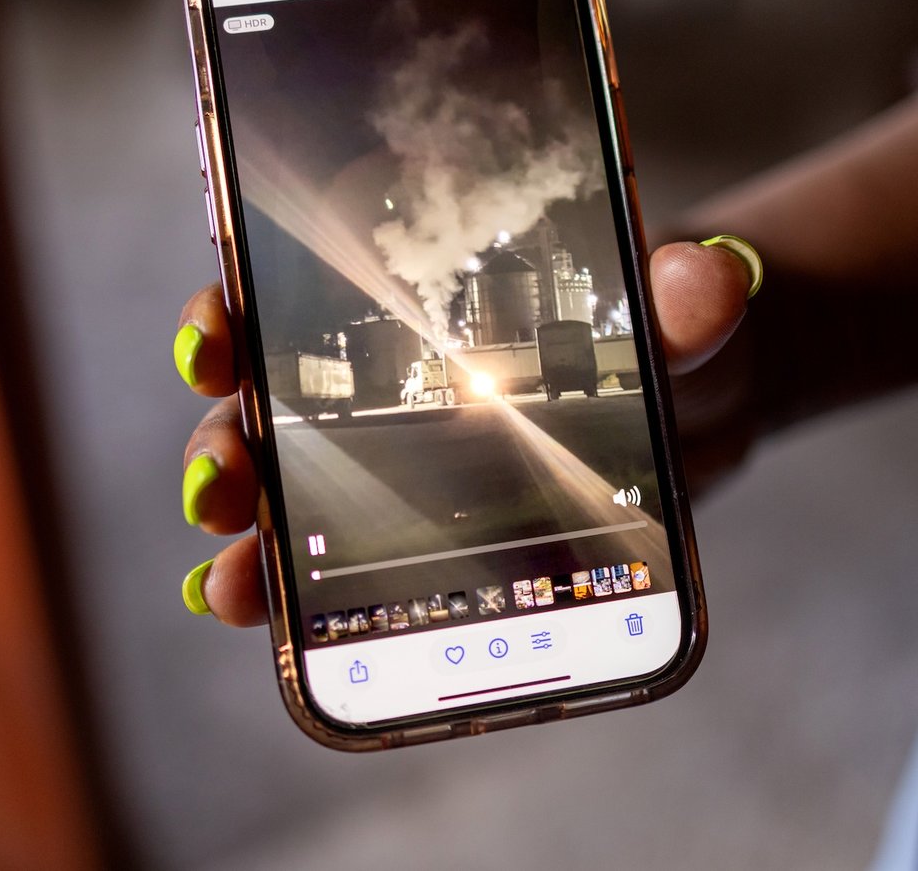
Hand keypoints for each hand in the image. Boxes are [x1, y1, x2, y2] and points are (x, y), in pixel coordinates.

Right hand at [171, 239, 756, 623]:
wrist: (700, 419)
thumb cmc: (665, 348)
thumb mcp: (682, 321)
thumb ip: (687, 303)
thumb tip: (700, 283)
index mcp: (409, 309)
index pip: (286, 297)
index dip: (233, 310)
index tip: (217, 333)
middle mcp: (378, 388)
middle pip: (263, 412)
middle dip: (223, 446)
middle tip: (223, 485)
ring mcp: (392, 468)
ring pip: (287, 502)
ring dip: (242, 544)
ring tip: (232, 586)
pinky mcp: (425, 543)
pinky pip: (342, 576)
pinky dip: (300, 606)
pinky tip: (280, 634)